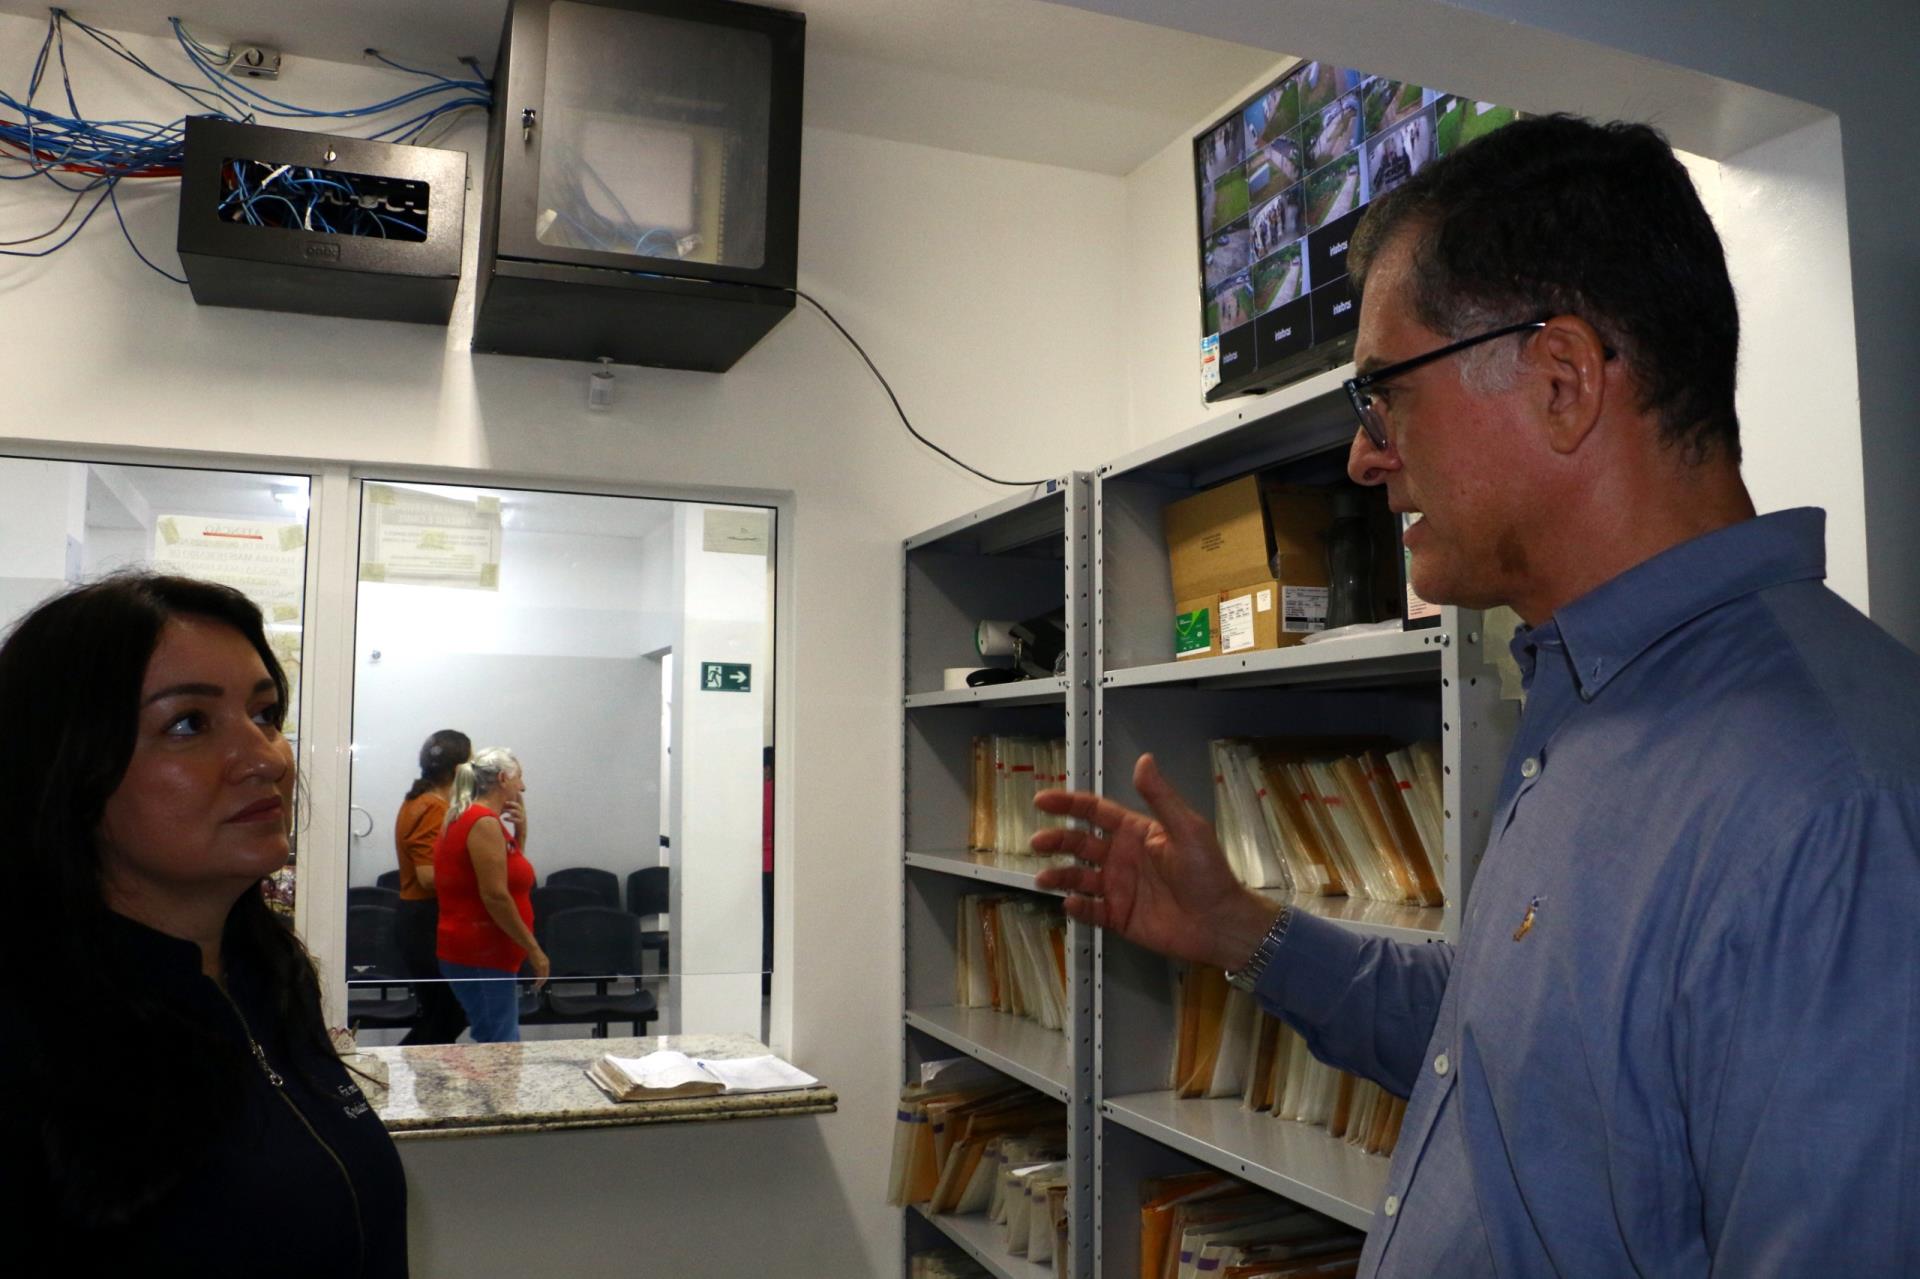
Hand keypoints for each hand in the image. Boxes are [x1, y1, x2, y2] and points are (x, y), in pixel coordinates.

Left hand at [502, 797, 525, 837]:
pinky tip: (504, 818)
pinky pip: (516, 820)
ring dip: (509, 811)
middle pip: (518, 806)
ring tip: (503, 811)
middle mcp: (522, 813)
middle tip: (506, 803)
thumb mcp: (514, 814)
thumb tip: (504, 802)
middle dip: (512, 804)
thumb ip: (510, 808)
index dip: (519, 797)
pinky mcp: (520, 823)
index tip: (517, 791)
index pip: (520, 802)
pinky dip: (509, 818)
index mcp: (521, 809)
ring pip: (517, 812)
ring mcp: (522, 818)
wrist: (522, 832)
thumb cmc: (516, 822)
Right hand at [526, 946, 550, 991]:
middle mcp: (546, 964)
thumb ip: (537, 967)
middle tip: (538, 987)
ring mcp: (544, 966)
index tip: (540, 982)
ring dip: (540, 983)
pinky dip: (538, 981)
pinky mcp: (540, 966)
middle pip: (546, 976)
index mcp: (546, 963)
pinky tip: (536, 984)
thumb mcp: (536, 961)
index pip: (546, 973)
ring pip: (543, 977)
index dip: (543, 978)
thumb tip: (537, 973)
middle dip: (542, 982)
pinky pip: (540, 976)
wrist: (533, 948)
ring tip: (536, 987)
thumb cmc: (533, 953)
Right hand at [1032, 753, 1281, 969]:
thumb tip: (1143, 759)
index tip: (1042, 800)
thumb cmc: (1206, 872)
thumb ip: (1160, 797)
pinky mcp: (1119, 916)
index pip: (1094, 812)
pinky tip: (1070, 904)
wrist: (1219, 922)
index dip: (1068, 804)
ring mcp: (1119, 888)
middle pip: (1079, 844)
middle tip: (1037, 842)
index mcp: (1135, 832)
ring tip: (1043, 878)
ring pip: (1079, 878)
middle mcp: (1122, 857)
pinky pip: (1091, 910)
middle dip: (1056, 840)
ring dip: (1060, 875)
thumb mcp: (1187, 829)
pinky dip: (1078, 907)